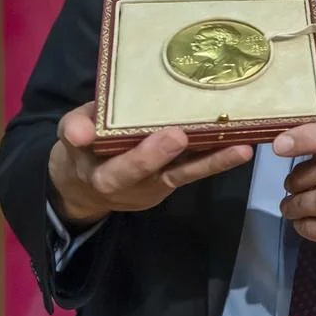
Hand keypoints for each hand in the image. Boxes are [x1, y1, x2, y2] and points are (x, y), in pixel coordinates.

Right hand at [47, 102, 254, 225]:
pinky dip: (219, 159)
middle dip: (167, 156)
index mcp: (102, 175)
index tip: (165, 136)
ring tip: (241, 149)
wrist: (89, 179)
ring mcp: (159, 184)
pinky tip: (244, 145)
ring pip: (186, 174)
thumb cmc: (84, 147)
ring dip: (214, 162)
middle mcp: (134, 186)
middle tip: (182, 136)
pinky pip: (197, 169)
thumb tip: (80, 131)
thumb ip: (76, 128)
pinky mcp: (176, 178)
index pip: (117, 171)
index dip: (141, 156)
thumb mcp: (71, 134)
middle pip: (154, 175)